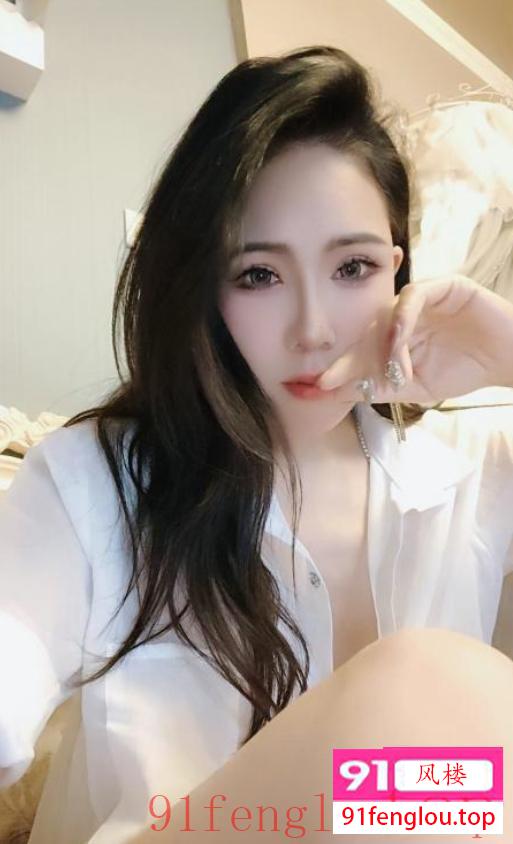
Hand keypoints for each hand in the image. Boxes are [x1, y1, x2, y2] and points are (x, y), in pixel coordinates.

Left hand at [315, 274, 512, 404]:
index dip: (336, 369)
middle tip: (325, 381)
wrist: (509, 360)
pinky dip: (402, 319)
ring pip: (386, 314)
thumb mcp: (415, 388)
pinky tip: (400, 342)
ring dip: (382, 346)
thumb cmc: (465, 370)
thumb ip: (379, 388)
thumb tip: (334, 394)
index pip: (359, 351)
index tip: (311, 390)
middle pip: (366, 332)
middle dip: (346, 360)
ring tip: (391, 372)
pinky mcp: (444, 286)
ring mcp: (421, 299)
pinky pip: (413, 296)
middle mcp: (402, 315)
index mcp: (394, 337)